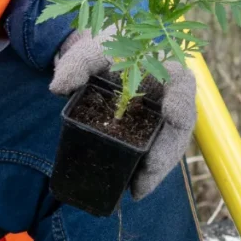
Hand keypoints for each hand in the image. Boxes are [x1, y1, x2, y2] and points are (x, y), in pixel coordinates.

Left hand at [50, 30, 199, 200]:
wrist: (102, 61)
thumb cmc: (104, 51)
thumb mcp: (91, 51)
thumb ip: (78, 63)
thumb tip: (58, 88)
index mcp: (165, 69)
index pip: (182, 84)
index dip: (181, 101)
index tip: (173, 116)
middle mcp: (171, 98)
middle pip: (179, 128)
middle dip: (166, 152)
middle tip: (149, 170)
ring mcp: (163, 120)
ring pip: (169, 147)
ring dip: (156, 170)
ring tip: (138, 189)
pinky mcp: (150, 135)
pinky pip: (154, 155)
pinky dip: (146, 173)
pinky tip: (133, 189)